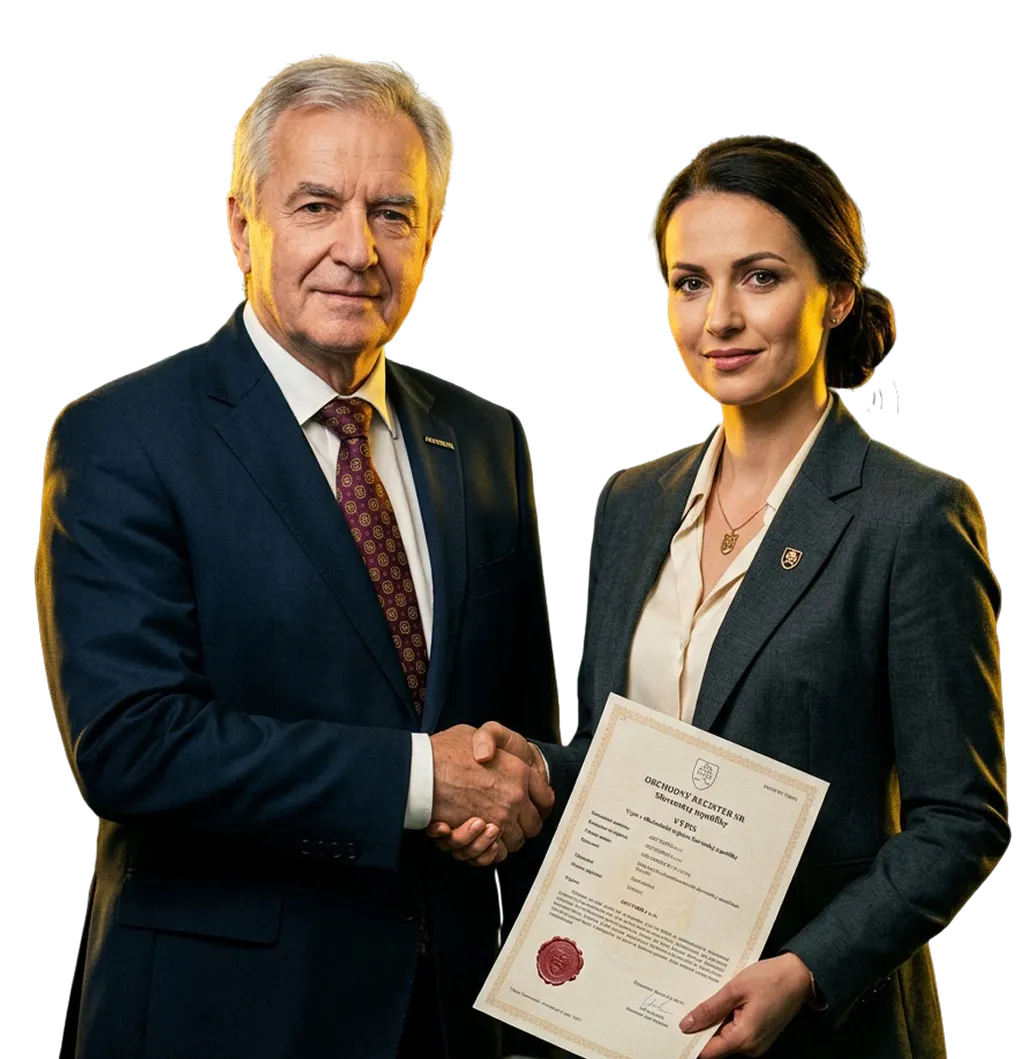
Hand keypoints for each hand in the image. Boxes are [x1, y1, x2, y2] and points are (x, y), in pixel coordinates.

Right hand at [429, 725, 548, 854]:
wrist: (421, 771)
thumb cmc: (445, 751)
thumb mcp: (475, 733)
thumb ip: (492, 743)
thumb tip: (492, 754)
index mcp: (519, 771)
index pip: (546, 798)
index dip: (539, 803)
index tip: (531, 805)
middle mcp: (514, 797)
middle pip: (533, 824)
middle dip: (523, 825)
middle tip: (509, 820)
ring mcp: (499, 818)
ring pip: (515, 841)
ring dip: (504, 839)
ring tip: (489, 829)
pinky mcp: (480, 836)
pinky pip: (495, 854)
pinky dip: (489, 852)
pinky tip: (479, 839)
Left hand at [679, 953, 812, 1056]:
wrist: (799, 976)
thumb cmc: (769, 979)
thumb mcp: (735, 989)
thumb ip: (710, 1009)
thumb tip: (686, 1025)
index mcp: (744, 1039)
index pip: (709, 1052)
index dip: (691, 1042)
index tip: (674, 1030)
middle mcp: (751, 1048)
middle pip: (717, 1045)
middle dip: (701, 1028)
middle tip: (683, 1007)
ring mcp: (757, 1042)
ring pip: (726, 1037)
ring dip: (714, 1021)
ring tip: (701, 999)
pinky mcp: (760, 1034)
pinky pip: (736, 1031)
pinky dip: (726, 1019)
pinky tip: (719, 1001)